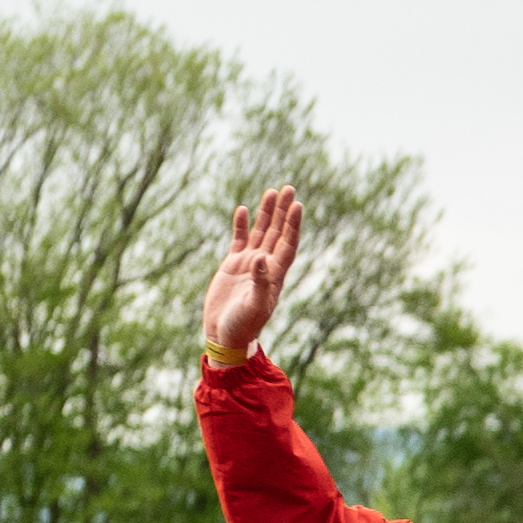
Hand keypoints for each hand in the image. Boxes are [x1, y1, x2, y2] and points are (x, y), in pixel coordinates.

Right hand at [199, 187, 302, 359]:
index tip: (297, 205)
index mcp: (276, 274)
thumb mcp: (255, 305)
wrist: (225, 334)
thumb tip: (262, 258)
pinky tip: (243, 210)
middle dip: (282, 211)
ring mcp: (249, 264)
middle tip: (288, 188)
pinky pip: (239, 240)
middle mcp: (265, 265)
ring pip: (260, 232)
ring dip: (265, 213)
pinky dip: (241, 225)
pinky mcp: (232, 265)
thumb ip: (260, 282)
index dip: (293, 224)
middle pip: (277, 232)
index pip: (288, 243)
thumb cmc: (244, 325)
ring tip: (271, 192)